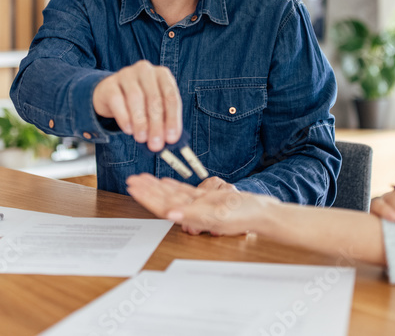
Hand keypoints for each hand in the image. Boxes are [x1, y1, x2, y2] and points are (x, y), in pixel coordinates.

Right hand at [92, 60, 181, 151]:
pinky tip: (128, 130)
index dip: (172, 118)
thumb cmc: (140, 102)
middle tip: (156, 144)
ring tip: (141, 138)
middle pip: (154, 98)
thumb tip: (170, 139)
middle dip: (156, 124)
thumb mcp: (155, 108)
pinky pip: (117, 100)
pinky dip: (124, 117)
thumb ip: (164, 121)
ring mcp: (126, 74)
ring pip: (136, 98)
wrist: (111, 94)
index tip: (171, 138)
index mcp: (162, 74)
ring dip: (140, 122)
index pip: (171, 96)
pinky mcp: (109, 84)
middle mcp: (145, 70)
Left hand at [126, 174, 275, 236]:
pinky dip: (174, 185)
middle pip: (164, 199)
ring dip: (156, 186)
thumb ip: (193, 215)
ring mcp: (199, 205)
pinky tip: (164, 181)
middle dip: (147, 190)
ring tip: (141, 178)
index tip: (134, 188)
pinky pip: (186, 191)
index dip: (147, 197)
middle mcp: (193, 211)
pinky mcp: (207, 199)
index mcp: (193, 216)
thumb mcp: (219, 216)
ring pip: (172, 193)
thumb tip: (170, 214)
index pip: (164, 205)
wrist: (263, 213)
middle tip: (131, 180)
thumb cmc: (245, 216)